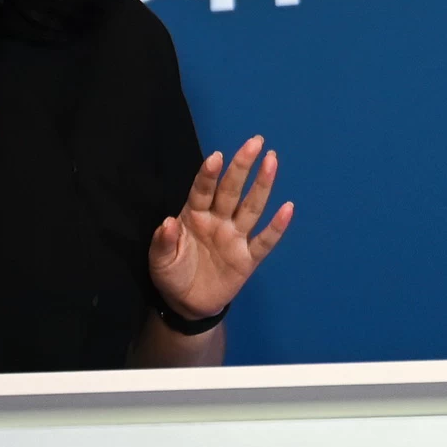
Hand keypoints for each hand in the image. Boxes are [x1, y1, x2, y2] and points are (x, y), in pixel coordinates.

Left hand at [148, 136, 293, 320]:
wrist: (187, 304)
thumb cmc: (172, 274)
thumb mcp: (159, 261)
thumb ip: (163, 242)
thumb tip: (169, 223)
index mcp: (194, 216)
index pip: (203, 190)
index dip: (209, 174)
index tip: (216, 157)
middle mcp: (218, 220)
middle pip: (232, 190)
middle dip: (242, 166)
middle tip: (255, 142)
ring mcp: (235, 238)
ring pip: (251, 208)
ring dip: (262, 185)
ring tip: (272, 161)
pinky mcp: (248, 259)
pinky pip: (264, 241)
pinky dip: (276, 227)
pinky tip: (287, 208)